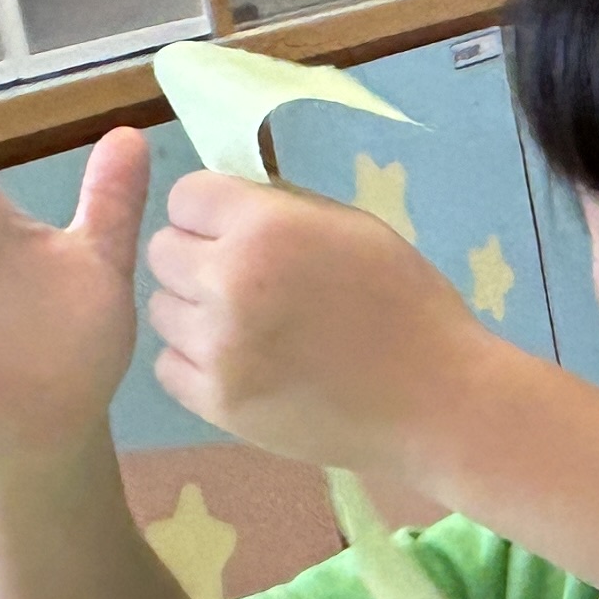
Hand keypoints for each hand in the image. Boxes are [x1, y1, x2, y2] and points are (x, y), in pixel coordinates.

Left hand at [144, 170, 490, 477]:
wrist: (438, 402)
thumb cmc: (407, 305)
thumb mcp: (354, 228)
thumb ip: (281, 209)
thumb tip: (226, 203)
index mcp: (267, 228)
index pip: (185, 196)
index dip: (213, 213)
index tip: (243, 234)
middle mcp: (230, 281)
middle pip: (162, 250)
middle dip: (199, 259)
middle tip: (249, 284)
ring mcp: (219, 347)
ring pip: (160, 308)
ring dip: (195, 312)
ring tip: (251, 328)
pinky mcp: (218, 402)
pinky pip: (168, 366)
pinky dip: (200, 363)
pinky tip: (246, 365)